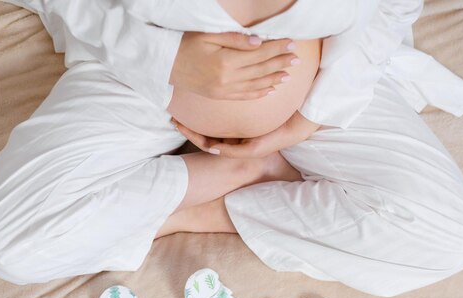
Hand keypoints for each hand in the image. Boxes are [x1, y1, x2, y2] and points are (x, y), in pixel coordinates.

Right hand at [169, 31, 300, 99]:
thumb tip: (258, 41)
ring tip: (288, 75)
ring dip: (273, 80)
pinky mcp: (220, 96)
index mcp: (226, 62)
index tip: (291, 43)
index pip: (258, 54)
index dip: (276, 48)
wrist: (165, 66)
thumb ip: (234, 39)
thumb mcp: (208, 36)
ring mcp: (224, 91)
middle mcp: (227, 79)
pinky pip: (244, 96)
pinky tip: (270, 89)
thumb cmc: (185, 45)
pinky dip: (259, 93)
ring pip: (255, 86)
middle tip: (297, 59)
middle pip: (260, 70)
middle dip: (280, 63)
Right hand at [171, 112, 320, 157]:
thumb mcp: (253, 101)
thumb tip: (225, 84)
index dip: (192, 126)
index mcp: (235, 135)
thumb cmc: (279, 110)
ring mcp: (242, 150)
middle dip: (189, 132)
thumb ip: (238, 100)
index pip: (208, 133)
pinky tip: (207, 142)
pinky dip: (215, 146)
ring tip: (183, 128)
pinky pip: (228, 152)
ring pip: (212, 148)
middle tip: (175, 121)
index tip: (179, 115)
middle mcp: (236, 145)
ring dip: (197, 139)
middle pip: (205, 142)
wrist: (299, 120)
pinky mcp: (251, 150)